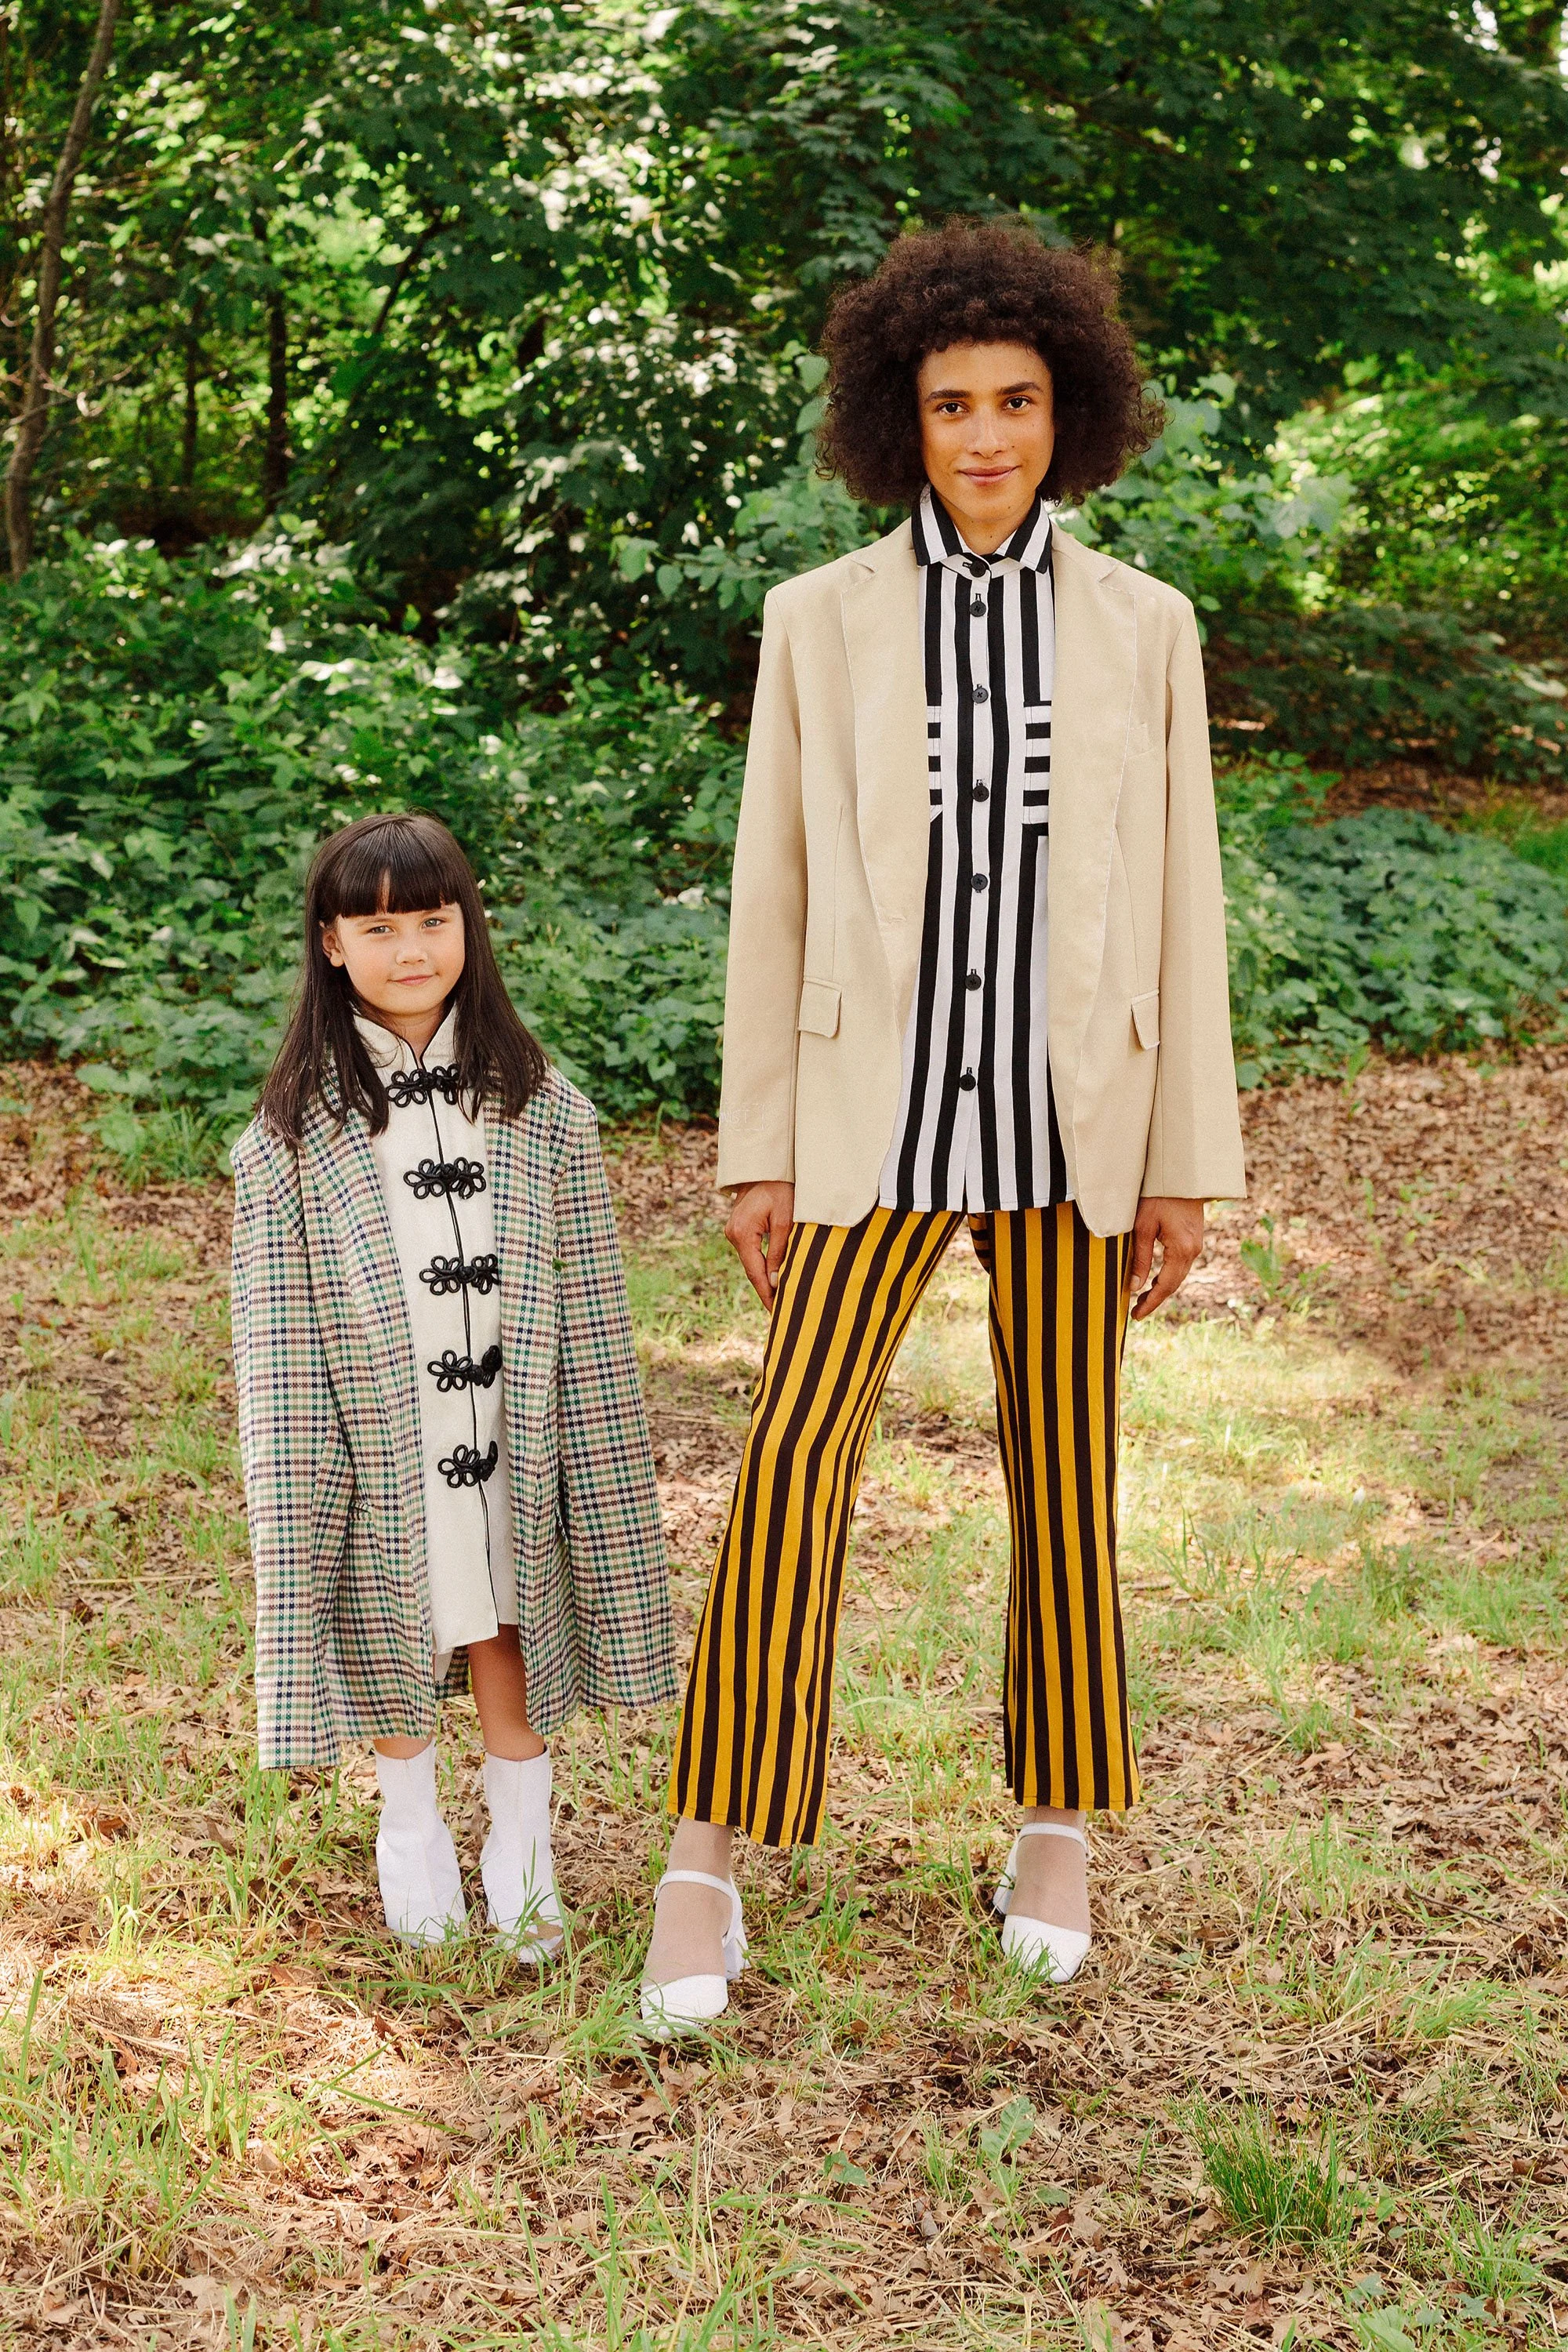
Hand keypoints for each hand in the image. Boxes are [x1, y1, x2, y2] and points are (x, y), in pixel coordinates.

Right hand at [725, 1180, 794, 1309]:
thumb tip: (774, 1281)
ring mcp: (733, 1231)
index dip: (767, 1294)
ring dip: (764, 1278)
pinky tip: (772, 1277)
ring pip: (751, 1262)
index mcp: (743, 1233)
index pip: (756, 1273)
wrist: (767, 1166)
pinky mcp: (738, 1228)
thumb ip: (779, 1251)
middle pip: (751, 1270)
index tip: (777, 1312)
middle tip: (780, 1313)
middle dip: (766, 1290)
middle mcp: (733, 1234)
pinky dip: (761, 1265)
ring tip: (779, 1299)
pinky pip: (751, 1252)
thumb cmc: (781, 1189)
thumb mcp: (784, 1220)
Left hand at [1129, 1196, 1205, 1319]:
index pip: (1166, 1285)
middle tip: (1136, 1312)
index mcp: (1181, 1249)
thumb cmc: (1159, 1196)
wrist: (1181, 1175)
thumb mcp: (1143, 1226)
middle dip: (1155, 1299)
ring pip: (1178, 1275)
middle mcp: (1193, 1250)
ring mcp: (1195, 1244)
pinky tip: (1154, 1279)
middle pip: (1174, 1283)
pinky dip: (1167, 1275)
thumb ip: (1140, 1258)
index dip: (1151, 1303)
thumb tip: (1135, 1285)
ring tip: (1141, 1299)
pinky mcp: (1193, 1238)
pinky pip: (1180, 1264)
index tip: (1136, 1315)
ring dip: (1161, 1288)